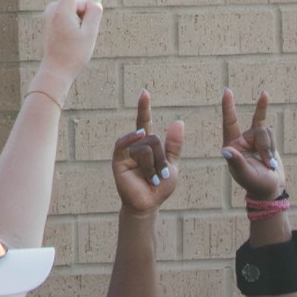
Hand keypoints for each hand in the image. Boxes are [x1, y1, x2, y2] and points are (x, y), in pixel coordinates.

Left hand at [33, 0, 102, 97]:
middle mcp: (54, 7)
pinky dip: (76, 26)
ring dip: (82, 24)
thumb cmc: (74, 54)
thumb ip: (95, 11)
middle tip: (82, 38)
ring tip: (75, 42)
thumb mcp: (91, 33)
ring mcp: (51, 13)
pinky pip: (71, 17)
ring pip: (76, 11)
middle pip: (81, 4)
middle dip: (87, 17)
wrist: (55, 71)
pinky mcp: (51, 18)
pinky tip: (72, 41)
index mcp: (63, 8)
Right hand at [113, 91, 183, 215]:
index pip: (145, 123)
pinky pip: (124, 145)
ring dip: (153, 164)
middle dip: (161, 159)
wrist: (148, 204)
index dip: (144, 108)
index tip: (144, 92)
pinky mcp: (117, 160)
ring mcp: (126, 152)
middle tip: (159, 175)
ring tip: (151, 178)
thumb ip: (174, 145)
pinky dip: (131, 140)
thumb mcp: (172, 165)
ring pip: (145, 146)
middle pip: (153, 139)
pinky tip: (138, 137)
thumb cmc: (160, 187)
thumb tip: (179, 122)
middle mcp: (135, 146)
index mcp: (147, 146)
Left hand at [220, 89, 282, 201]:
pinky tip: (265, 105)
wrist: (270, 189)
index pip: (229, 123)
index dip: (228, 107)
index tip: (227, 91)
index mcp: (232, 146)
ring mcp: (253, 139)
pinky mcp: (264, 140)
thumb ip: (237, 162)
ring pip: (266, 131)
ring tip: (269, 164)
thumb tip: (225, 150)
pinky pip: (269, 131)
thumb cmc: (256, 184)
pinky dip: (271, 137)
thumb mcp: (246, 175)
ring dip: (271, 148)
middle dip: (266, 147)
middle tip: (267, 165)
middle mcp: (241, 140)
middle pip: (257, 130)